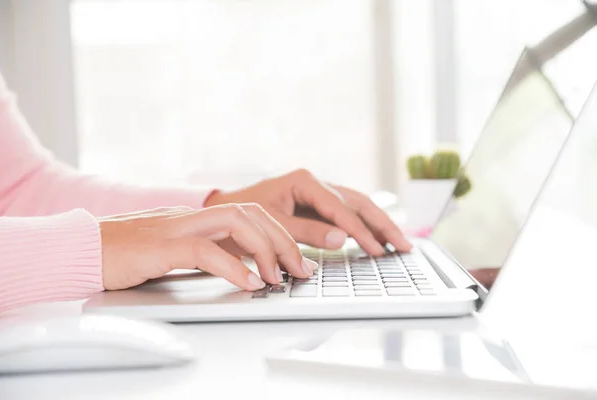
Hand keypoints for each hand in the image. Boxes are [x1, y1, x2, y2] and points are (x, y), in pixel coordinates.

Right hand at [98, 205, 317, 290]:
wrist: (78, 248)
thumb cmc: (123, 254)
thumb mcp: (172, 249)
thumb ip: (204, 251)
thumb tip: (240, 268)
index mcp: (197, 217)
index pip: (250, 213)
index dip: (280, 235)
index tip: (297, 261)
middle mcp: (191, 216)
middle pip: (252, 213)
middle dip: (284, 241)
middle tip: (300, 270)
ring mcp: (176, 227)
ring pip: (236, 223)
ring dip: (265, 250)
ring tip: (278, 278)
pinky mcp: (159, 246)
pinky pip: (205, 251)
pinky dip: (232, 267)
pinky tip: (248, 284)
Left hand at [204, 169, 410, 255]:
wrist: (227, 210)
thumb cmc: (244, 214)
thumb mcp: (272, 224)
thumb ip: (306, 232)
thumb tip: (343, 239)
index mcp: (305, 181)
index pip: (340, 208)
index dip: (360, 230)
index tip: (376, 248)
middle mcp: (317, 182)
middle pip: (359, 202)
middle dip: (383, 225)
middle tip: (404, 246)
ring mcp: (320, 193)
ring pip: (359, 207)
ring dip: (380, 225)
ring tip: (401, 244)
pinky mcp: (320, 205)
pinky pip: (348, 215)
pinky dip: (365, 227)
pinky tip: (379, 240)